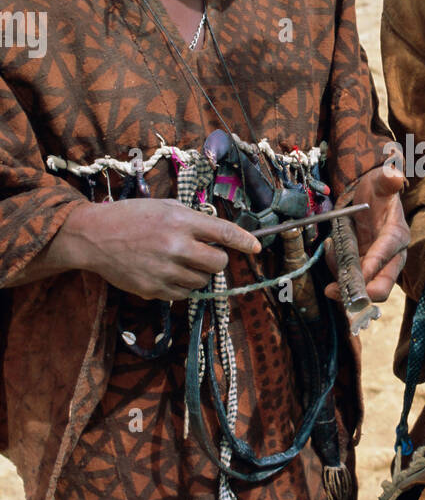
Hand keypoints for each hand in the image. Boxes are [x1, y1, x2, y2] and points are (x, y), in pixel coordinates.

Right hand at [56, 199, 261, 300]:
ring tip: (179, 261)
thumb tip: (220, 236)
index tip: (256, 248)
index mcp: (180, 221)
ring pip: (203, 281)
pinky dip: (183, 285)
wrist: (93, 236)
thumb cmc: (130, 217)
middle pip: (219, 263)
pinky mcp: (154, 290)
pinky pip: (184, 294)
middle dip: (217, 260)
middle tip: (205, 254)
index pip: (224, 233)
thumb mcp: (165, 206)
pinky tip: (167, 272)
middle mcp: (176, 246)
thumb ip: (193, 220)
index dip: (245, 241)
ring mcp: (165, 271)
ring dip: (199, 273)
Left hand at [324, 163, 408, 304]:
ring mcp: (375, 267)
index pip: (388, 252)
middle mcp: (390, 257)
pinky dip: (336, 273)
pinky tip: (331, 252)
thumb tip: (394, 174)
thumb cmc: (378, 191)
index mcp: (396, 235)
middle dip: (361, 293)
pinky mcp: (362, 271)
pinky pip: (347, 280)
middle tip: (336, 291)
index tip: (361, 271)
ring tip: (330, 256)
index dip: (375, 263)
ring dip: (341, 283)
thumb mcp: (381, 181)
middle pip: (382, 285)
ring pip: (360, 287)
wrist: (371, 200)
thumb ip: (387, 179)